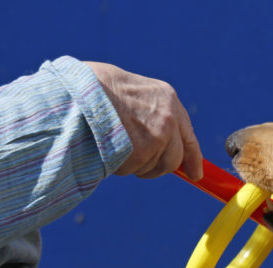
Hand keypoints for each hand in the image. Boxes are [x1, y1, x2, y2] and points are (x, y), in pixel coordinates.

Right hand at [86, 62, 203, 179]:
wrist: (76, 91)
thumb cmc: (96, 87)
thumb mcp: (134, 90)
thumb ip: (153, 112)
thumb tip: (166, 142)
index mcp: (168, 99)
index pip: (189, 137)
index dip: (193, 159)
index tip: (196, 174)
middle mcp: (168, 119)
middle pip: (173, 160)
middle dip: (159, 166)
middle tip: (140, 163)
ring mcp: (157, 138)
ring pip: (153, 167)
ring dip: (136, 165)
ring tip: (115, 142)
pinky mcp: (141, 154)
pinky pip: (133, 170)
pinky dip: (120, 166)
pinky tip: (107, 146)